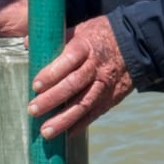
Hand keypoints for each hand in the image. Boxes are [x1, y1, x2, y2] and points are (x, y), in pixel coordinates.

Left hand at [29, 15, 135, 138]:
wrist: (135, 44)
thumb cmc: (99, 37)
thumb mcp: (81, 30)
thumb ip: (56, 39)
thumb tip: (28, 43)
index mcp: (86, 47)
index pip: (69, 61)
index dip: (52, 73)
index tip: (35, 85)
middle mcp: (96, 67)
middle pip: (74, 84)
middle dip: (52, 99)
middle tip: (33, 109)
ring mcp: (105, 84)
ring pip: (84, 103)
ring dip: (64, 119)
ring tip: (45, 131)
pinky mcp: (112, 97)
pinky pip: (95, 113)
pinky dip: (80, 124)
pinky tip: (66, 134)